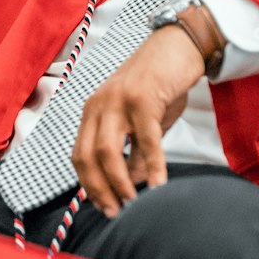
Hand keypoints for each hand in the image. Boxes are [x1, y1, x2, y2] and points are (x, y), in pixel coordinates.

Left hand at [72, 26, 204, 216]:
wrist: (178, 45)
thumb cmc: (162, 84)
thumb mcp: (146, 122)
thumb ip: (136, 151)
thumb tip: (134, 183)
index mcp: (93, 111)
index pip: (80, 155)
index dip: (89, 184)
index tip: (104, 206)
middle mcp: (99, 105)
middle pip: (88, 156)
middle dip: (99, 190)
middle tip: (116, 212)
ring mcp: (118, 101)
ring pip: (108, 151)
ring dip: (119, 183)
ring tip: (133, 204)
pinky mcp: (143, 98)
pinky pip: (145, 140)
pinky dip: (151, 166)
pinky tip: (158, 185)